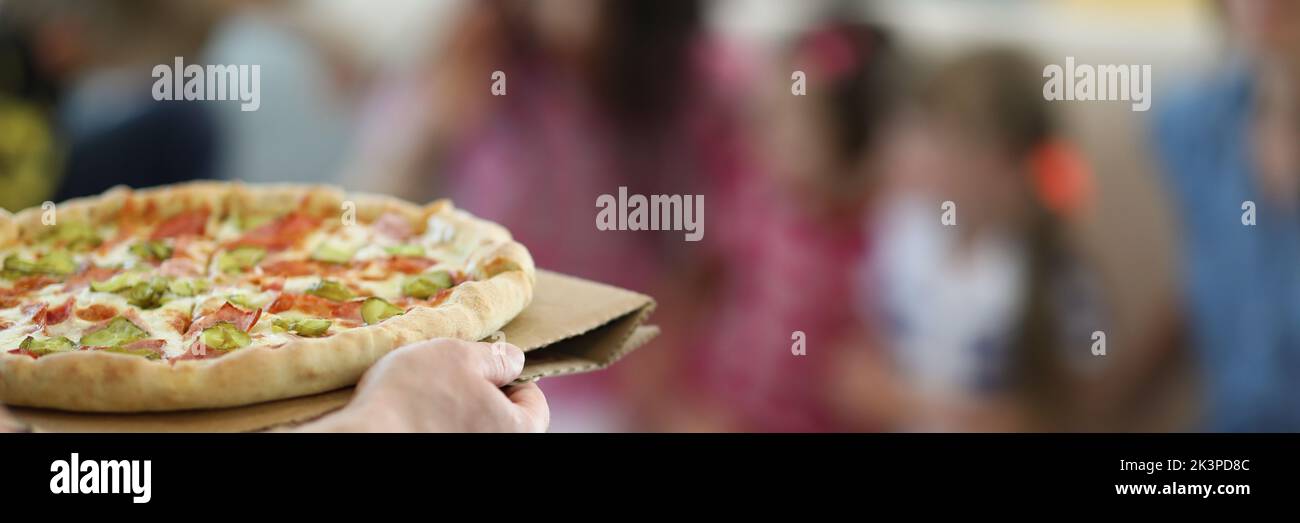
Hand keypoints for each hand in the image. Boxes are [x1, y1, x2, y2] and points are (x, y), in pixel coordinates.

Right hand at [301, 339, 548, 432]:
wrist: (361, 436)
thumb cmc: (414, 395)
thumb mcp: (460, 356)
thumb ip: (496, 358)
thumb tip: (514, 360)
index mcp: (518, 432)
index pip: (534, 403)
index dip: (513, 377)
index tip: (486, 366)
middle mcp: (497, 452)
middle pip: (503, 419)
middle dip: (482, 395)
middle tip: (452, 376)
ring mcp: (470, 462)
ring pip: (471, 429)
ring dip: (456, 410)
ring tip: (428, 394)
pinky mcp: (435, 455)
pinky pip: (445, 436)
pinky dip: (434, 426)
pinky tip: (413, 415)